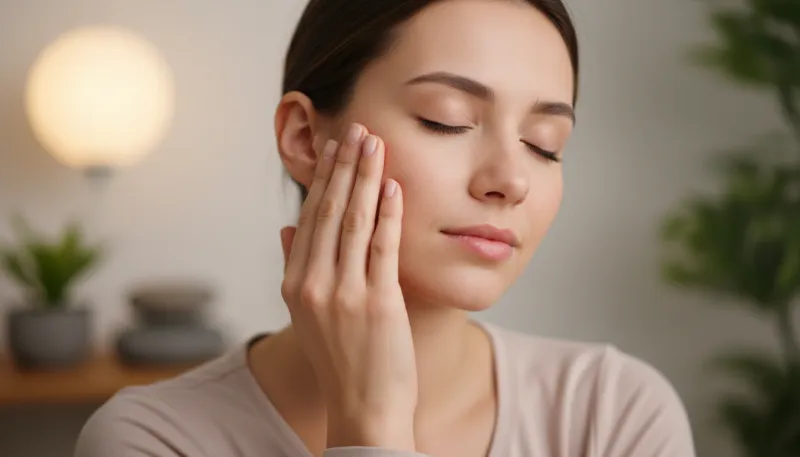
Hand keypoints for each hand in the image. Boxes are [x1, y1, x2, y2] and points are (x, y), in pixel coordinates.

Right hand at [279, 123, 417, 450]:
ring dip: (365, 178)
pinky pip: (381, 248)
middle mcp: (314, 284)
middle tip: (357, 129)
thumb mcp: (308, 313)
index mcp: (296, 283)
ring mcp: (344, 293)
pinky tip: (393, 187)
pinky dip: (387, 214)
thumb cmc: (342, 360)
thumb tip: (288, 226)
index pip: (310, 217)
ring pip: (353, 222)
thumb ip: (297, 266)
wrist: (363, 409)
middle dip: (345, 166)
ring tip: (375, 144)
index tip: (336, 148)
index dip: (324, 179)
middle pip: (329, 211)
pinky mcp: (377, 303)